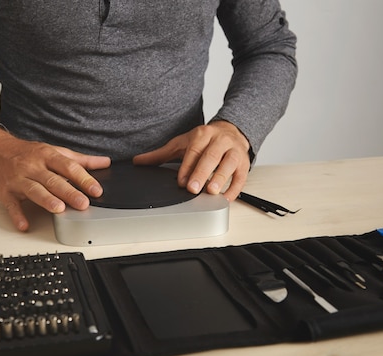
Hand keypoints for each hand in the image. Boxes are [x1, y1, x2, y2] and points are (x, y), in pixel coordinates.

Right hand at [0, 125, 110, 230]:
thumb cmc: (27, 153)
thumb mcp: (54, 152)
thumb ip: (80, 160)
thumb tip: (104, 162)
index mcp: (47, 156)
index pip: (68, 167)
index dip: (83, 179)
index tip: (96, 190)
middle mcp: (33, 167)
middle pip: (53, 180)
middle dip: (68, 192)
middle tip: (83, 203)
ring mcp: (18, 179)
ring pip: (34, 190)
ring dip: (46, 200)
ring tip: (59, 209)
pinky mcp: (5, 192)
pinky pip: (11, 205)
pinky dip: (17, 215)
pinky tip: (24, 224)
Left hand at [132, 120, 250, 201]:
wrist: (232, 131)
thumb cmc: (205, 140)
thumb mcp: (182, 144)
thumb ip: (161, 155)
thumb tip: (138, 161)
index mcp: (203, 134)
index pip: (194, 150)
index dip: (187, 167)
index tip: (181, 182)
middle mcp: (220, 141)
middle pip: (211, 156)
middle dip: (202, 173)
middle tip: (193, 188)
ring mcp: (234, 151)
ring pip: (229, 164)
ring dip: (220, 178)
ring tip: (211, 191)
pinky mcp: (245, 163)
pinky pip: (241, 176)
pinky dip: (234, 188)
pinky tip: (225, 198)